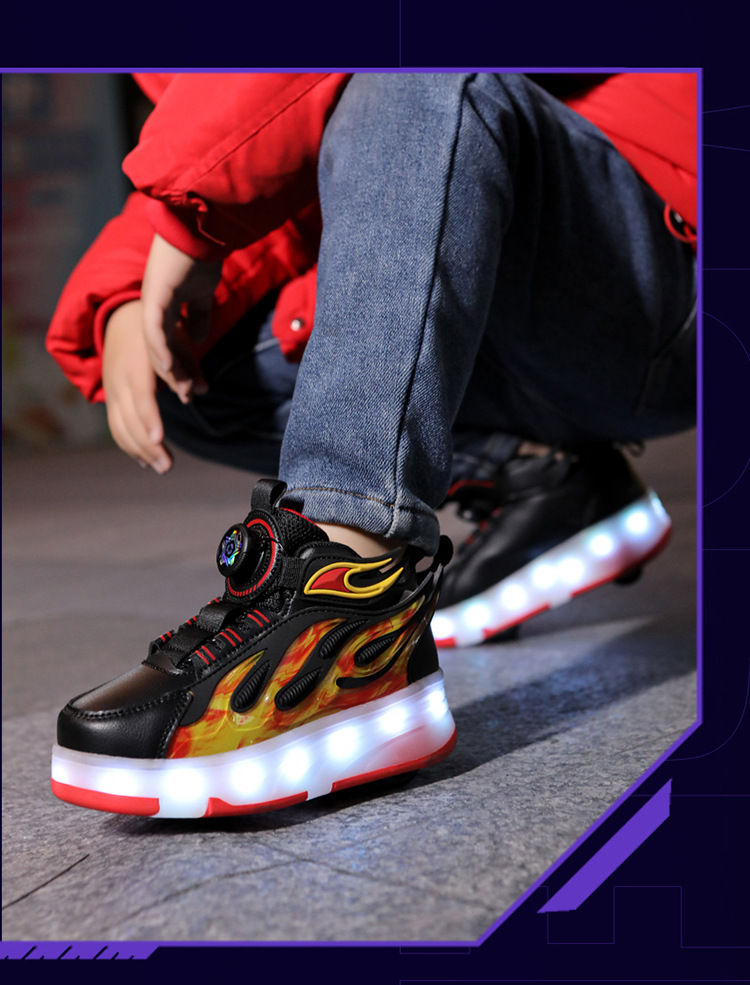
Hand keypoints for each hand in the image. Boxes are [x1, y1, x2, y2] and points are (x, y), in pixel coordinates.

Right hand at [102, 299, 172, 473]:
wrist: (119, 322)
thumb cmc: (156, 334)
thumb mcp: (175, 341)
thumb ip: (188, 367)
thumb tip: (203, 390)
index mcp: (137, 364)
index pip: (142, 396)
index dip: (150, 418)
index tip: (159, 438)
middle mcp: (120, 380)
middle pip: (130, 419)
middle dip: (148, 446)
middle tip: (168, 467)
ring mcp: (112, 392)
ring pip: (120, 427)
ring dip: (140, 451)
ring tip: (162, 468)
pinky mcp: (110, 400)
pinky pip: (116, 427)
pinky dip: (129, 446)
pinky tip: (144, 462)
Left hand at [140, 233, 221, 403]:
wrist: (201, 227)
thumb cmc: (202, 254)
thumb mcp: (203, 293)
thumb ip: (199, 316)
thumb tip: (198, 339)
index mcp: (163, 304)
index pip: (170, 343)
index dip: (182, 365)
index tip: (194, 386)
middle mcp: (153, 305)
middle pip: (160, 349)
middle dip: (176, 376)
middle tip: (188, 398)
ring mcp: (152, 300)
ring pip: (156, 345)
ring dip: (170, 370)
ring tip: (182, 391)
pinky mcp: (156, 295)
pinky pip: (156, 330)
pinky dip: (161, 351)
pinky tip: (170, 370)